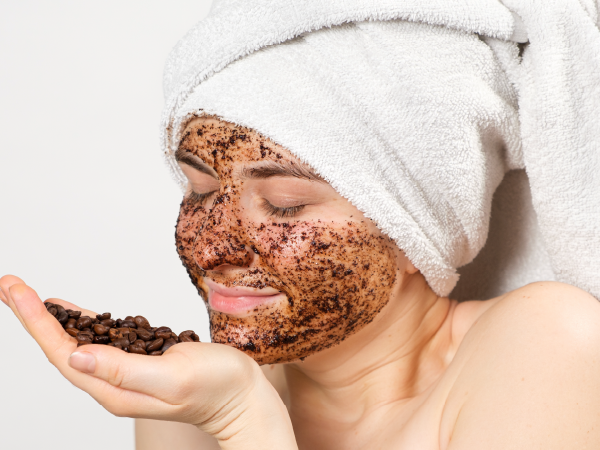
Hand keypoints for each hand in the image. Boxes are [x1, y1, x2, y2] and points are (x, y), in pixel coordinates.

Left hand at [0, 275, 296, 449]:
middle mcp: (113, 383)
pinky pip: (102, 340)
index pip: (62, 352)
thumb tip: (76, 355)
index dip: (36, 321)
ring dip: (51, 317)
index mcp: (115, 389)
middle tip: (10, 284)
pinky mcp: (140, 361)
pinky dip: (82, 322)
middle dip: (33, 314)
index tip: (17, 291)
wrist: (242, 396)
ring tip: (28, 293)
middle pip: (61, 346)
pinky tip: (74, 312)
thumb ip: (124, 369)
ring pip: (78, 342)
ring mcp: (126, 373)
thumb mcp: (172, 377)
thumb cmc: (216, 387)